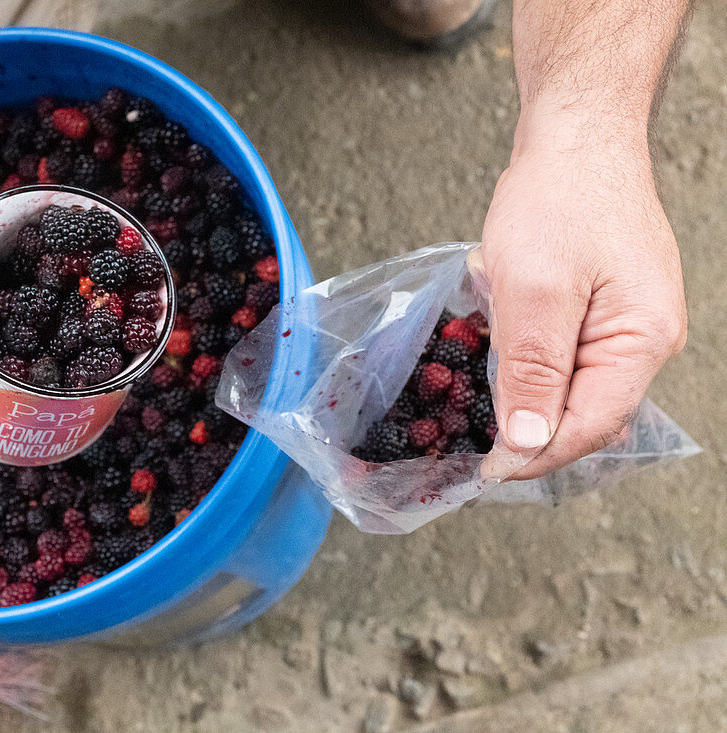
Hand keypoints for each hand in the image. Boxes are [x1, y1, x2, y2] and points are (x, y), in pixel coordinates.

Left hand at [481, 109, 686, 479]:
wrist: (575, 137)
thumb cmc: (559, 200)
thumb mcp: (534, 290)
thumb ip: (534, 369)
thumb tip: (530, 442)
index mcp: (641, 341)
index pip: (590, 427)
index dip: (536, 456)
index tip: (484, 472)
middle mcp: (642, 342)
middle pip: (584, 416)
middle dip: (529, 436)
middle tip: (469, 449)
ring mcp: (623, 326)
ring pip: (571, 390)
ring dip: (525, 403)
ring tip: (472, 412)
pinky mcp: (599, 312)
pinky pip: (564, 360)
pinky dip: (527, 371)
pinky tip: (493, 367)